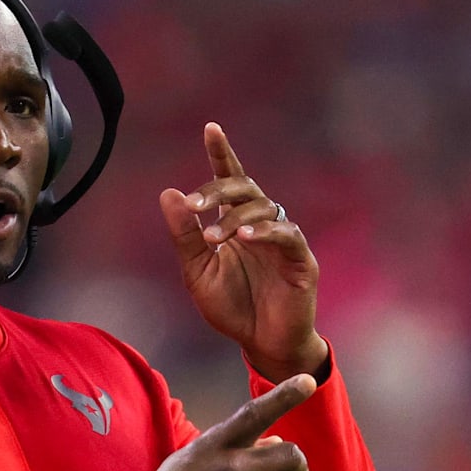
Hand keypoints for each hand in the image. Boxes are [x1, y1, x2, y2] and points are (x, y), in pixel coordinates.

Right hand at [108, 375, 317, 470]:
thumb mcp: (195, 457)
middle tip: (295, 469)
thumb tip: (276, 441)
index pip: (254, 413)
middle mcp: (229, 467)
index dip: (284, 395)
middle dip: (297, 462)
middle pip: (289, 453)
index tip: (308, 380)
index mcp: (215, 444)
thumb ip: (234, 447)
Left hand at [159, 123, 326, 381]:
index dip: (222, 152)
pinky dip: (265, 232)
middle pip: (245, 187)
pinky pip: (287, 235)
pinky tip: (245, 237)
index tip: (211, 127)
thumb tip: (169, 193)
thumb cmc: (231, 306)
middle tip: (194, 205)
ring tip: (214, 237)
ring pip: (264, 208)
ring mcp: (283, 239)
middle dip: (218, 190)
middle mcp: (261, 223)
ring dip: (235, 218)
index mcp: (234, 222)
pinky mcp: (301, 260)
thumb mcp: (197, 271)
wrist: (260, 343)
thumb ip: (184, 235)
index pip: (229, 180)